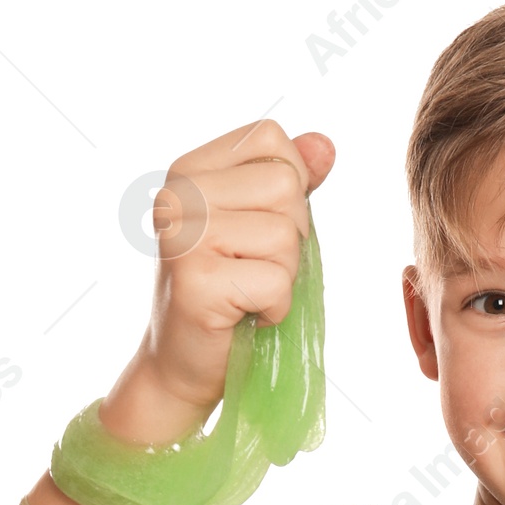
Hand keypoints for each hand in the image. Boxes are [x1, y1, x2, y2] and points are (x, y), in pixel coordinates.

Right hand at [114, 117, 334, 430]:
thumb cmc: (227, 294)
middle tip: (253, 270)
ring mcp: (183, 236)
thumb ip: (289, 180)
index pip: (271, 139)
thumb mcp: (258, 225)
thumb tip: (325, 144)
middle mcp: (178, 194)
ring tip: (248, 294)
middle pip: (286, 188)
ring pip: (285, 236)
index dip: (289, 188)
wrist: (183, 365)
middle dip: (290, 238)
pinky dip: (275, 309)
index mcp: (189, 169)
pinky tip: (245, 316)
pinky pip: (277, 282)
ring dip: (283, 277)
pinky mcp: (196, 281)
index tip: (256, 230)